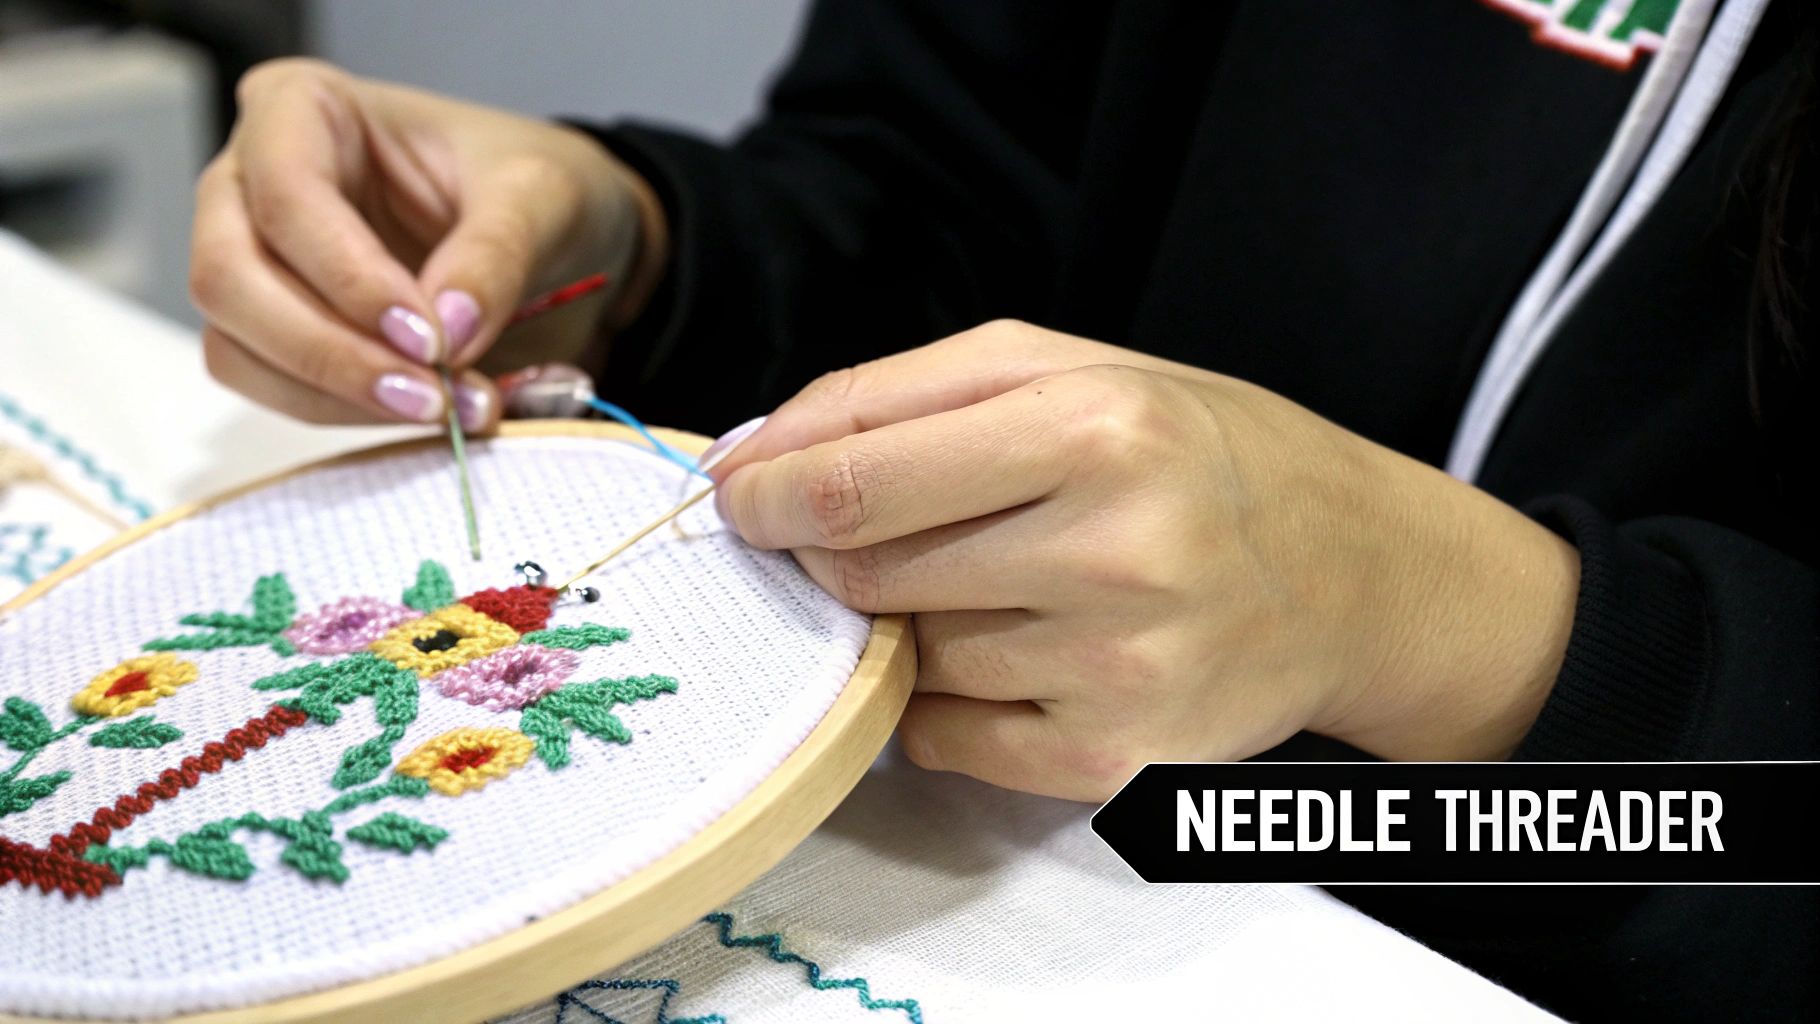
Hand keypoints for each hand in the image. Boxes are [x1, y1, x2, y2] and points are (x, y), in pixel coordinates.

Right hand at [189, 59, 665, 427]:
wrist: (547, 233)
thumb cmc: (529, 185)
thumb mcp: (542, 198)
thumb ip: (497, 254)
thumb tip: (448, 332)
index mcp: (302, 109)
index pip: (285, 193)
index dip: (348, 277)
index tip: (431, 338)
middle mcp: (249, 180)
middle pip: (230, 278)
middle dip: (332, 352)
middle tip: (433, 397)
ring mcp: (250, 259)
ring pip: (238, 346)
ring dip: (341, 397)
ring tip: (452, 410)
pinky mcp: (271, 331)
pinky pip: (272, 389)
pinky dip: (349, 415)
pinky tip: (430, 412)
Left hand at [711, 321, 1579, 800]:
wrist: (1350, 572)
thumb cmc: (1198, 454)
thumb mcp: (1069, 368)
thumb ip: (900, 394)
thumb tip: (756, 458)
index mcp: (1094, 430)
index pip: (859, 481)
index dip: (768, 494)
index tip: (740, 497)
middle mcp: (1110, 554)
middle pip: (866, 573)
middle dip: (834, 554)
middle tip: (873, 531)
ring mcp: (1114, 670)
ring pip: (904, 659)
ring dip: (904, 623)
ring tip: (992, 582)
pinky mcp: (1111, 759)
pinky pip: (945, 740)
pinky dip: (941, 700)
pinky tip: (1009, 651)